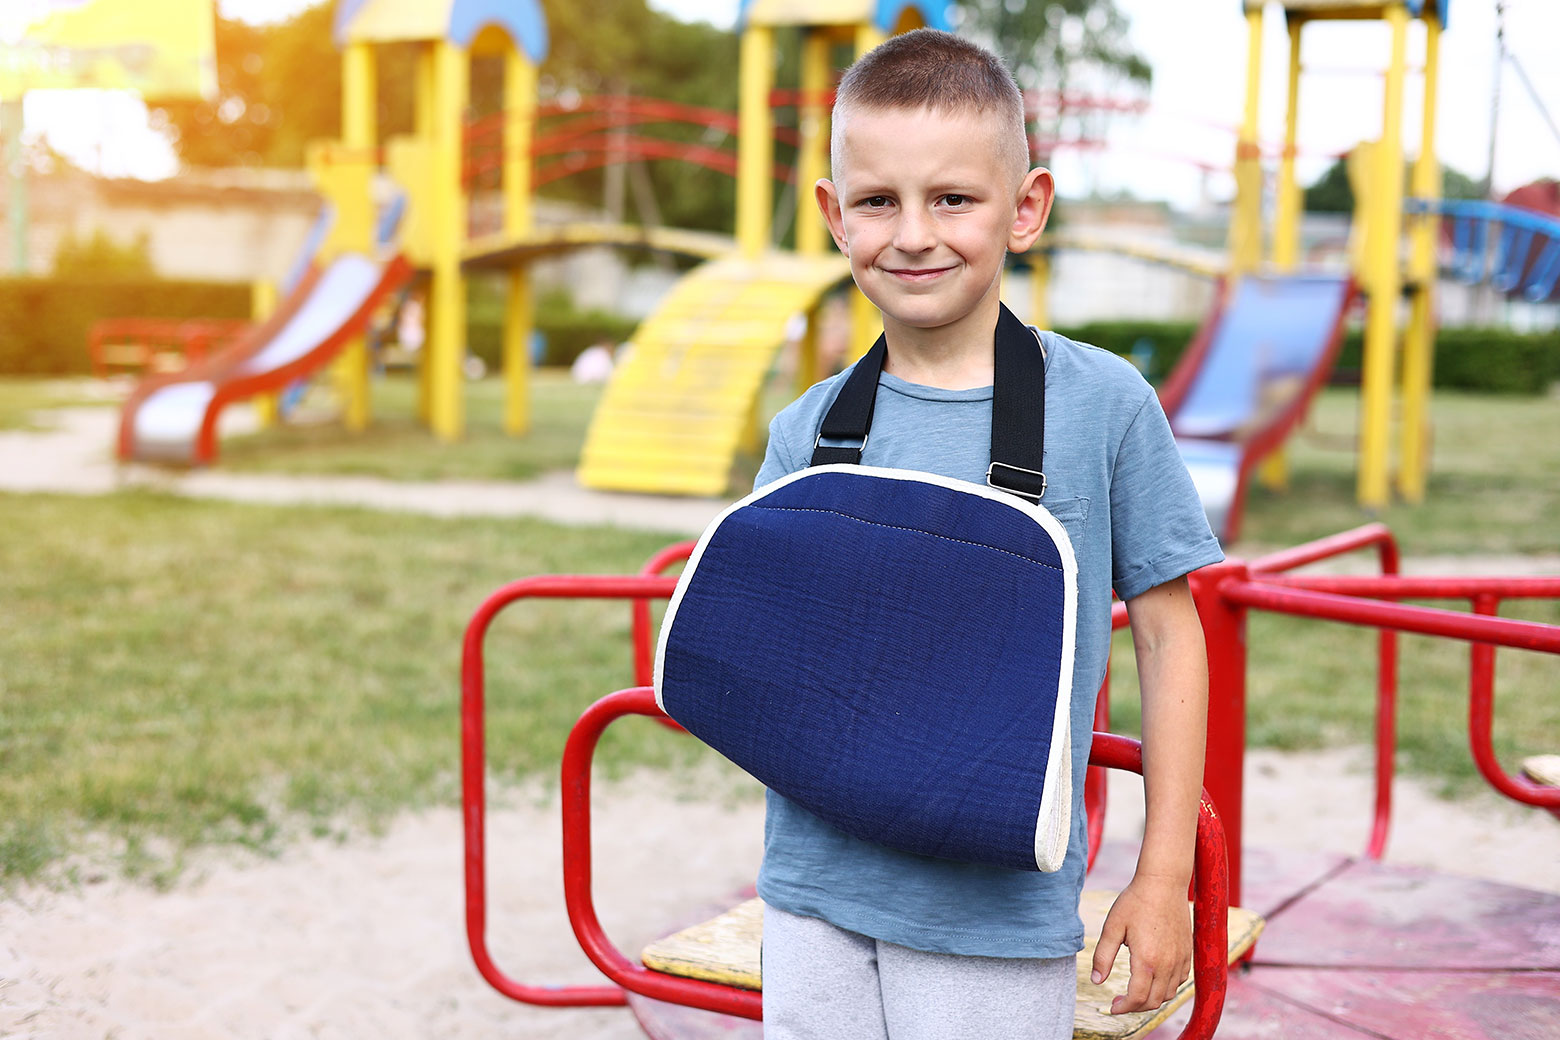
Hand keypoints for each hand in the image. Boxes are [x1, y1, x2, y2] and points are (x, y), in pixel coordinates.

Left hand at [1090, 875, 1192, 1014]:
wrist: (1163, 882)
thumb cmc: (1135, 901)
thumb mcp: (1112, 927)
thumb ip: (1103, 957)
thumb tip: (1097, 981)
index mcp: (1147, 960)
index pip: (1137, 998)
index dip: (1123, 1008)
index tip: (1112, 1007)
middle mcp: (1167, 964)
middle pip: (1153, 1001)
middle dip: (1135, 1007)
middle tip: (1119, 1001)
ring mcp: (1180, 959)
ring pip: (1169, 994)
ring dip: (1151, 999)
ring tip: (1135, 991)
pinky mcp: (1187, 953)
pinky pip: (1180, 981)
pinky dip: (1167, 987)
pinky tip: (1153, 978)